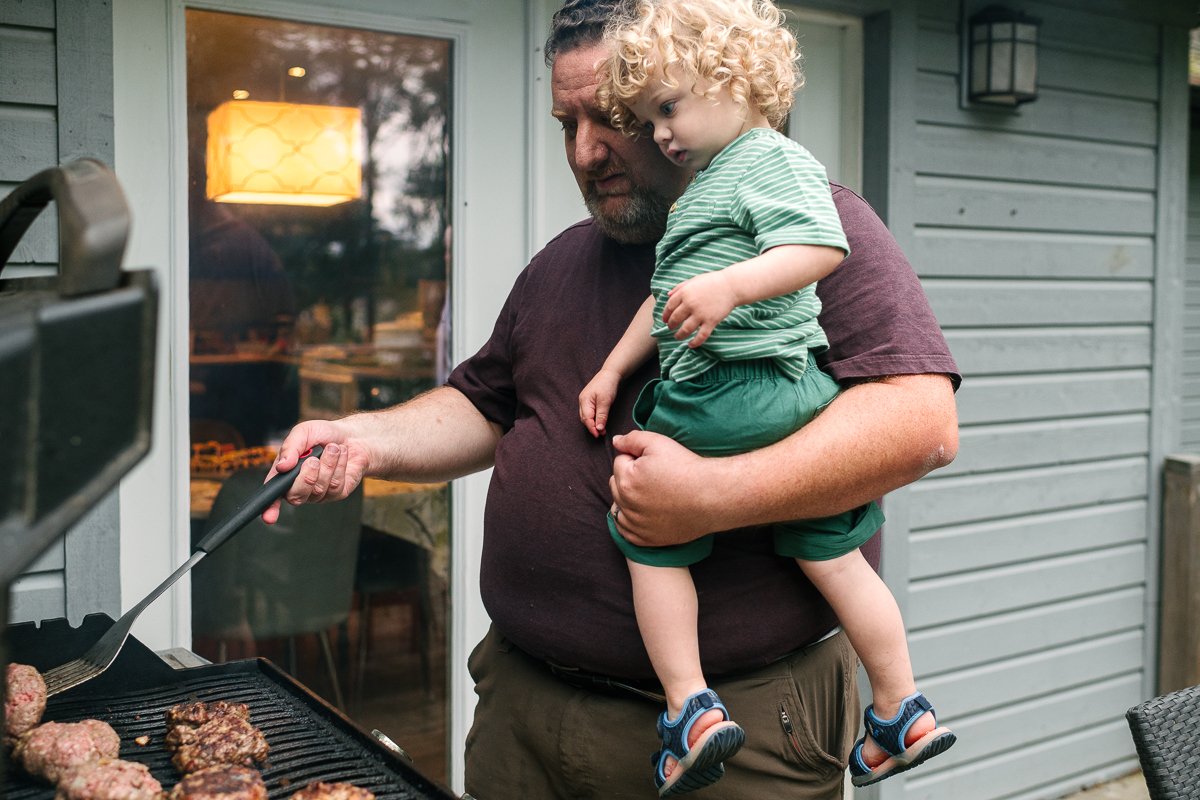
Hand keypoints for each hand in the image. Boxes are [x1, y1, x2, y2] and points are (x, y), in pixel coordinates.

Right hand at [261, 420, 370, 523]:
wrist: (352, 435)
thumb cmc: (323, 434)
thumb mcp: (304, 432)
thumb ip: (291, 447)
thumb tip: (282, 466)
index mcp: (285, 474)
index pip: (273, 495)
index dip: (269, 508)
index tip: (269, 517)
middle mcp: (300, 487)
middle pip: (296, 496)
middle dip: (306, 477)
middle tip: (313, 459)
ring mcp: (318, 492)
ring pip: (319, 488)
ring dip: (327, 464)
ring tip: (332, 448)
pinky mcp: (337, 493)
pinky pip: (336, 485)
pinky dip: (339, 466)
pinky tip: (341, 455)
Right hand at [579, 368, 621, 436]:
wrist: (610, 373)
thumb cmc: (607, 385)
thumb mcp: (605, 401)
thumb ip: (601, 415)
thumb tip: (599, 428)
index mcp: (584, 401)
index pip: (586, 419)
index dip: (592, 428)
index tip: (599, 435)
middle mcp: (582, 401)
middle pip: (584, 418)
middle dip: (592, 427)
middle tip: (601, 434)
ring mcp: (585, 400)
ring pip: (586, 416)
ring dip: (593, 423)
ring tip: (602, 429)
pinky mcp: (589, 400)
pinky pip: (589, 412)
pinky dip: (594, 418)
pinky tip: (599, 421)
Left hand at [609, 430, 732, 545]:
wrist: (712, 496)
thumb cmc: (687, 468)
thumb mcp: (659, 443)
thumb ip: (632, 439)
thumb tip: (616, 441)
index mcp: (626, 479)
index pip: (619, 462)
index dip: (635, 458)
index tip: (653, 462)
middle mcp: (627, 504)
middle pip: (616, 485)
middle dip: (629, 477)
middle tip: (653, 476)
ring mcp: (636, 524)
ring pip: (619, 508)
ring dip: (627, 499)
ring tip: (649, 493)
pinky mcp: (646, 539)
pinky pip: (626, 531)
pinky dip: (630, 522)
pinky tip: (643, 513)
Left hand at [663, 271, 737, 348]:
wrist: (731, 286)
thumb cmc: (712, 282)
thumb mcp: (693, 281)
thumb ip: (680, 287)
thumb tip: (668, 295)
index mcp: (684, 293)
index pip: (669, 307)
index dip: (665, 315)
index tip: (665, 320)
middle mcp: (690, 304)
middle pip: (675, 319)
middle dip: (671, 326)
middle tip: (670, 328)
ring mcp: (701, 313)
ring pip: (685, 330)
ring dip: (679, 335)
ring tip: (677, 337)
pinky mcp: (711, 321)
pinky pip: (701, 336)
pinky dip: (695, 342)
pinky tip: (690, 345)